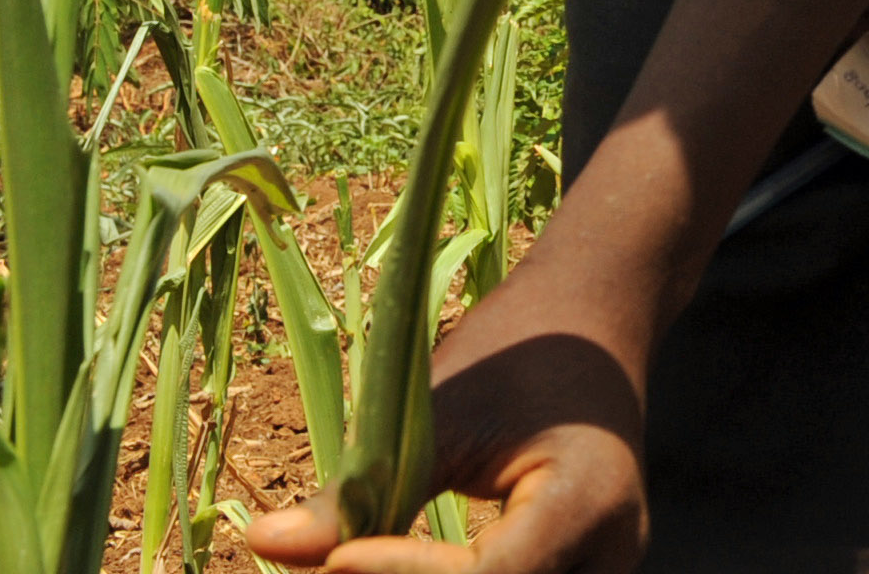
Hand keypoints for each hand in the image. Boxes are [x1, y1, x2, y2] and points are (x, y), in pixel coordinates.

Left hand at [245, 271, 650, 573]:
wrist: (593, 320)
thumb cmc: (515, 349)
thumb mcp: (439, 412)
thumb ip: (361, 490)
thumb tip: (260, 543)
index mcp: (588, 501)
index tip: (335, 561)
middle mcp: (608, 554)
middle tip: (338, 566)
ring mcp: (600, 571)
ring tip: (356, 563)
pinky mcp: (580, 573)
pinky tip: (387, 567)